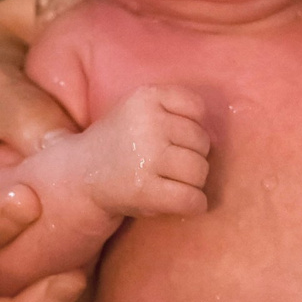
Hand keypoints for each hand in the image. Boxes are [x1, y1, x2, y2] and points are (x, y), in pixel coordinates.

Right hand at [82, 85, 211, 218]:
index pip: (197, 107)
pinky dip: (195, 204)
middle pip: (202, 142)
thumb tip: (220, 140)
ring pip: (200, 170)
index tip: (173, 138)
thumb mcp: (140, 111)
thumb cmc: (122, 144)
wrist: (80, 176)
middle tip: (169, 166)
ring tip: (172, 182)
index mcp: (145, 97)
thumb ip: (175, 112)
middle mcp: (147, 122)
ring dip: (194, 182)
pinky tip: (185, 203)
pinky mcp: (144, 189)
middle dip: (193, 157)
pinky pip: (191, 199)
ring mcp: (146, 156)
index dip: (191, 126)